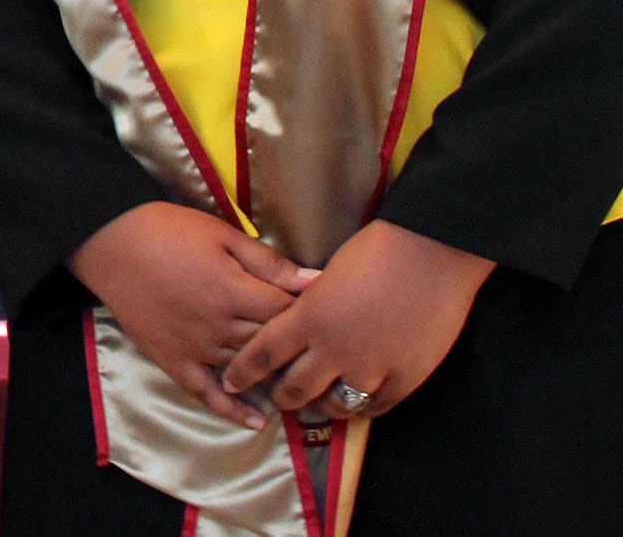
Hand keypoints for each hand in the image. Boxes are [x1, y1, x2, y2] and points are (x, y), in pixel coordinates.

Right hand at [68, 201, 320, 431]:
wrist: (111, 242)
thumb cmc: (167, 230)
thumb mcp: (221, 234)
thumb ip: (267, 261)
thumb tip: (313, 281)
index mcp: (233, 292)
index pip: (286, 312)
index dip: (305, 310)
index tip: (316, 308)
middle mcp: (218, 327)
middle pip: (270, 344)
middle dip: (292, 343)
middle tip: (310, 344)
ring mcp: (195, 348)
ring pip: (246, 370)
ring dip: (272, 375)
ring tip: (296, 379)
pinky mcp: (173, 360)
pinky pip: (206, 393)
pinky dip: (232, 409)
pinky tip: (255, 420)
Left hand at [222, 219, 492, 421]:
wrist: (430, 256)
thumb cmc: (375, 252)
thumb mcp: (324, 275)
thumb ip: (304, 303)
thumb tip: (291, 315)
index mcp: (307, 318)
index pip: (263, 354)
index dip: (243, 372)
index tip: (231, 380)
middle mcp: (333, 350)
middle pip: (294, 389)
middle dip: (281, 396)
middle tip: (277, 396)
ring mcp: (369, 370)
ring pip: (333, 406)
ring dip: (321, 406)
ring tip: (316, 402)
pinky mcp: (403, 381)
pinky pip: (372, 409)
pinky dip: (360, 408)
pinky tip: (355, 401)